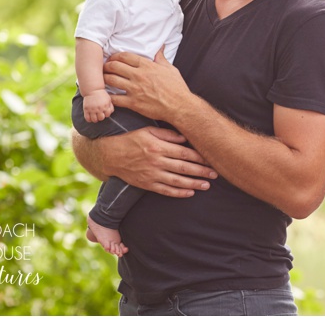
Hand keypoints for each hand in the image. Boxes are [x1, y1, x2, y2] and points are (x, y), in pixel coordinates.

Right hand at [83, 90, 113, 122]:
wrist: (93, 90)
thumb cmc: (102, 94)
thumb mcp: (108, 99)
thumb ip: (110, 106)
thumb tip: (110, 113)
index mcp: (105, 106)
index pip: (107, 115)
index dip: (106, 114)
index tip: (104, 113)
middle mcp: (99, 108)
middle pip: (101, 118)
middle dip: (101, 117)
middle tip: (99, 115)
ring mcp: (92, 109)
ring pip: (94, 120)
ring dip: (95, 120)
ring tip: (95, 117)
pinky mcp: (86, 109)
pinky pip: (87, 118)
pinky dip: (89, 120)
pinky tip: (90, 118)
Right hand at [99, 127, 217, 197]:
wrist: (109, 155)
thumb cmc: (131, 139)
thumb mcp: (148, 130)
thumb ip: (167, 134)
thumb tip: (185, 137)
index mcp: (158, 147)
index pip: (184, 153)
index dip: (199, 157)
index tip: (212, 159)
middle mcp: (156, 162)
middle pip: (184, 168)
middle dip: (201, 171)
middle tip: (215, 174)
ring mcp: (151, 174)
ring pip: (177, 181)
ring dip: (193, 184)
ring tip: (207, 185)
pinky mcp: (146, 184)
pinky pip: (165, 190)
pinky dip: (178, 192)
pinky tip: (190, 193)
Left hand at [104, 47, 190, 123]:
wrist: (180, 106)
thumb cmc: (177, 88)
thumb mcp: (170, 69)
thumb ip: (161, 58)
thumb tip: (161, 47)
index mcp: (147, 66)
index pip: (124, 56)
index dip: (114, 56)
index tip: (111, 59)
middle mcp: (139, 76)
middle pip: (114, 66)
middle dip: (106, 66)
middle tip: (103, 69)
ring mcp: (135, 89)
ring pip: (111, 80)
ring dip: (104, 79)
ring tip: (102, 80)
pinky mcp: (133, 103)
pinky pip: (114, 99)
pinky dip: (107, 97)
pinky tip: (106, 96)